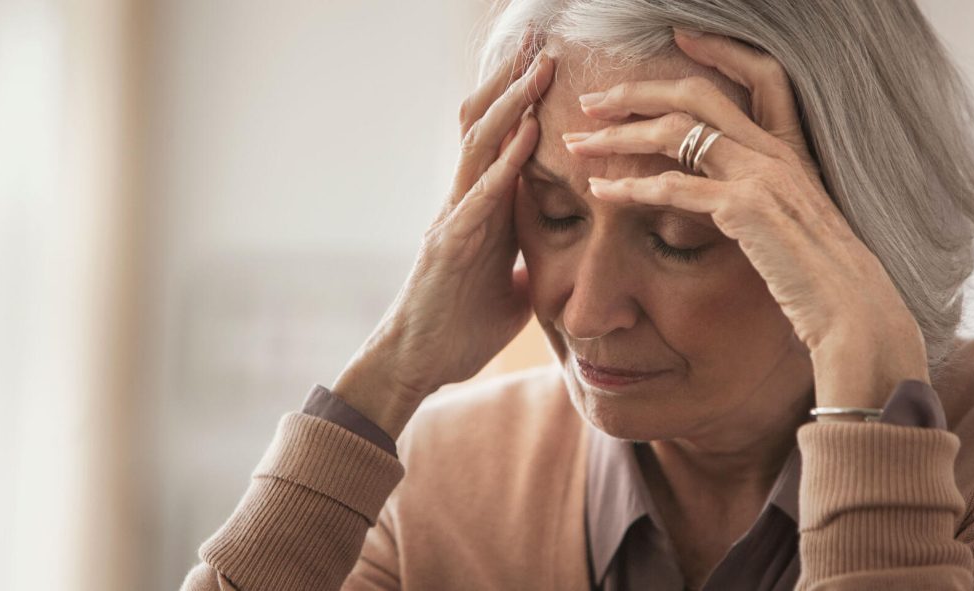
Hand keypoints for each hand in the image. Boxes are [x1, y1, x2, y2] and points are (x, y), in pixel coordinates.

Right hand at [336, 29, 554, 433]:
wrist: (417, 365)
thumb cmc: (460, 329)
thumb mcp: (510, 289)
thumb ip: (526, 261)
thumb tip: (555, 255)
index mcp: (482, 212)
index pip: (501, 142)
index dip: (522, 102)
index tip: (547, 65)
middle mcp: (465, 204)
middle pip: (487, 128)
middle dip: (514, 83)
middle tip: (541, 41)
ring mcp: (453, 220)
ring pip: (481, 147)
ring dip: (513, 105)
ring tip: (540, 66)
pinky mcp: (449, 246)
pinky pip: (481, 196)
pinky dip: (507, 162)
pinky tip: (529, 132)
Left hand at [561, 29, 928, 407]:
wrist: (852, 308)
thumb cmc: (820, 275)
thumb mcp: (794, 221)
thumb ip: (760, 196)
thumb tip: (723, 196)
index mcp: (792, 149)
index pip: (763, 74)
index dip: (721, 49)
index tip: (678, 36)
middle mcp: (776, 152)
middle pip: (697, 95)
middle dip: (637, 92)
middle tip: (591, 100)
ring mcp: (762, 175)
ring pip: (675, 132)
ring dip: (618, 135)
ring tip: (578, 144)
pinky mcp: (745, 209)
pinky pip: (673, 187)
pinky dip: (629, 188)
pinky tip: (601, 191)